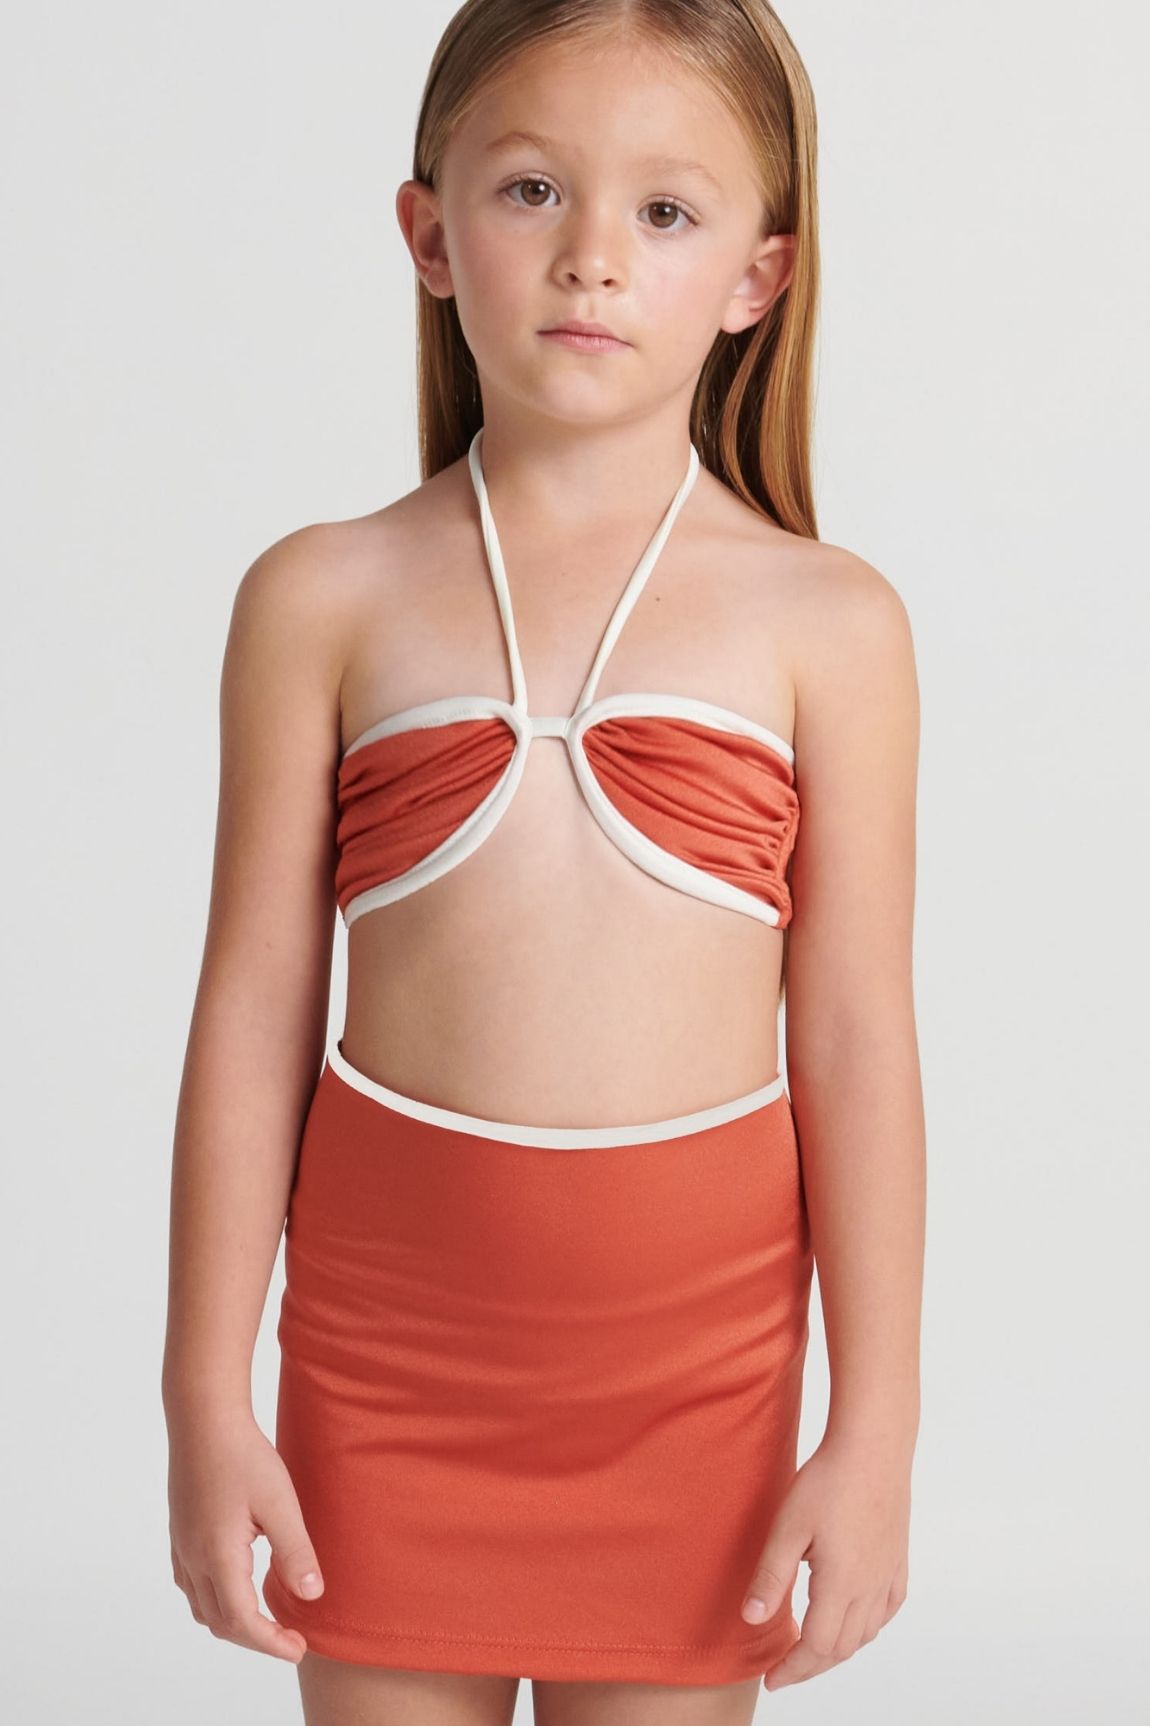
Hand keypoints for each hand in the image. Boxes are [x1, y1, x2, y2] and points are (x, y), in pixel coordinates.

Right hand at [167, 1403, 323, 1662]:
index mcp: (218, 1557)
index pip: (242, 1622)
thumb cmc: (243, 1455)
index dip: (271, 1643)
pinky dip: (216, 1600)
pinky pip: (192, 1585)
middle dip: (255, 1638)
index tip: (299, 1647)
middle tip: (290, 1637)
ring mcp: (181, 1546)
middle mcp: (193, 1558)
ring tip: (267, 1617)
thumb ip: (295, 1552)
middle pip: (219, 1622)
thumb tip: (311, 1595)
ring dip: (233, 1622)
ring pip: (202, 1607)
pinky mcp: (180, 1532)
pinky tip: (236, 1585)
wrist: (203, 1418)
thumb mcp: (280, 1502)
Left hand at [741, 1428, 910, 1690]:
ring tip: (812, 1646)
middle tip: (785, 1668)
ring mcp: (889, 1573)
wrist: (874, 1446)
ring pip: (867, 1632)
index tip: (772, 1678)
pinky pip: (888, 1609)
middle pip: (842, 1648)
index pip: (816, 1647)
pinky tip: (856, 1619)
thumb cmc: (829, 1480)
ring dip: (838, 1648)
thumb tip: (752, 1620)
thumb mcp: (788, 1527)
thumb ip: (771, 1576)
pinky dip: (868, 1626)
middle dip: (812, 1664)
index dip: (793, 1669)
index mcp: (841, 1585)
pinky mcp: (898, 1557)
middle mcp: (871, 1587)